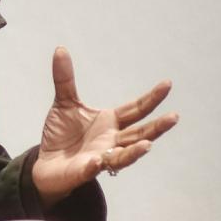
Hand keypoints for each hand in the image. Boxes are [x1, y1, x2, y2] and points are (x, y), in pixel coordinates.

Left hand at [32, 47, 178, 208]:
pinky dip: (96, 165)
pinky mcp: (84, 171)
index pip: (136, 110)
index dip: (151, 98)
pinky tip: (98, 160)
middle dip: (157, 127)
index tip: (167, 84)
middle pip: (139, 133)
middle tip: (174, 116)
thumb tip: (60, 49)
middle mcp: (112, 140)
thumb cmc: (61, 135)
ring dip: (135, 151)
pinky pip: (93, 169)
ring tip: (147, 145)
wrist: (46, 163)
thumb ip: (65, 79)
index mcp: (110, 122)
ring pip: (123, 156)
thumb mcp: (64, 103)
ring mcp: (101, 157)